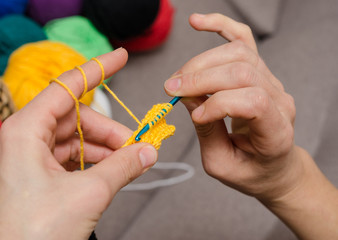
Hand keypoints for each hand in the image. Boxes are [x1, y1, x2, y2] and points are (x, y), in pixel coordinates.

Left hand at [0, 48, 157, 239]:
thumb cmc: (35, 234)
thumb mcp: (88, 193)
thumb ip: (123, 166)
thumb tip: (149, 151)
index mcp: (26, 130)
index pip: (68, 87)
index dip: (98, 69)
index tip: (121, 56)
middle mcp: (25, 138)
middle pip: (77, 119)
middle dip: (111, 130)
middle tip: (139, 145)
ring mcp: (30, 158)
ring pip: (77, 140)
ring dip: (106, 149)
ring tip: (131, 161)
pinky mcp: (38, 176)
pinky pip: (72, 158)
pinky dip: (95, 162)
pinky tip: (113, 171)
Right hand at [164, 13, 299, 200]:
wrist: (273, 165)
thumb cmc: (249, 170)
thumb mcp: (222, 164)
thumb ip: (206, 132)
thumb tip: (188, 97)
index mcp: (276, 132)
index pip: (253, 102)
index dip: (217, 105)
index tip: (194, 117)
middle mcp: (280, 100)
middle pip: (242, 71)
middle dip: (200, 78)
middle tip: (172, 89)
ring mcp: (272, 81)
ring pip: (238, 53)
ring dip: (201, 61)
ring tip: (179, 78)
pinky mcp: (259, 71)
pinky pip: (242, 39)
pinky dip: (219, 26)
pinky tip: (197, 22)